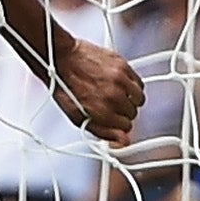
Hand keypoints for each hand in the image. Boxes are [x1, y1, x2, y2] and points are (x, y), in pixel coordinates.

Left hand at [48, 32, 144, 146]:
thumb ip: (102, 132)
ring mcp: (120, 80)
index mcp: (102, 112)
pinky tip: (121, 85)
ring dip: (131, 100)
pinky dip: (132, 86)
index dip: (118, 125)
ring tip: (118, 96)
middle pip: (133, 114)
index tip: (113, 119)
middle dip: (124, 112)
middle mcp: (113, 96)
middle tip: (112, 106)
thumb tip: (124, 141)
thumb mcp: (77, 117)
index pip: (126, 128)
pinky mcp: (123, 65)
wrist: (60, 59)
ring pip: (139, 99)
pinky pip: (139, 83)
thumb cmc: (65, 88)